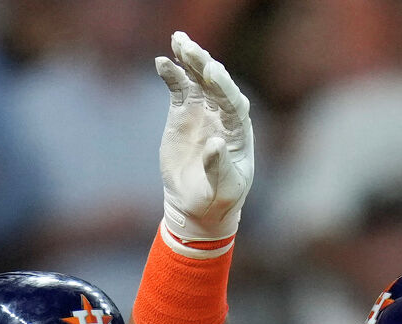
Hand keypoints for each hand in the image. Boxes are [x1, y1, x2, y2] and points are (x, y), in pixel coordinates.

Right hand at [154, 32, 252, 241]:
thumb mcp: (223, 188)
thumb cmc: (218, 200)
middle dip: (204, 64)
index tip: (212, 72)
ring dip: (189, 60)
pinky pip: (178, 88)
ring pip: (198, 80)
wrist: (196, 206)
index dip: (223, 86)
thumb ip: (220, 167)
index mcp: (239, 131)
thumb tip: (216, 143)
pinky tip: (162, 62)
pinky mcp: (183, 113)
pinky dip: (171, 74)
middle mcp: (223, 116)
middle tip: (190, 47)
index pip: (233, 102)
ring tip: (178, 41)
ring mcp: (203, 111)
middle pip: (216, 84)